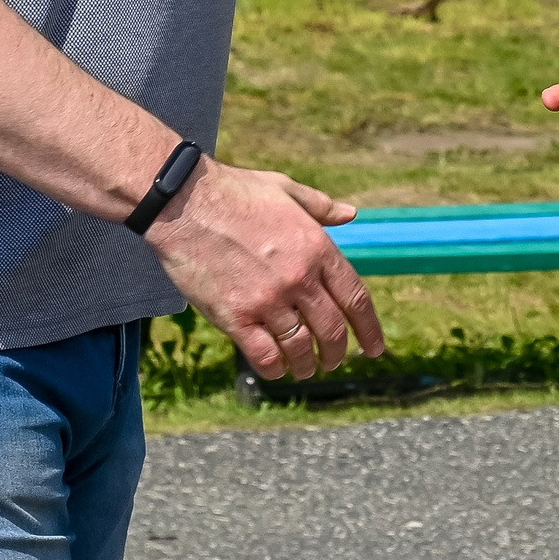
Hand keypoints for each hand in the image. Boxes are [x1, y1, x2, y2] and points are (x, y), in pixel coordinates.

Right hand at [145, 160, 385, 379]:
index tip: (375, 348)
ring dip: (307, 365)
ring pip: (300, 347)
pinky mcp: (235, 316)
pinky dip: (275, 368)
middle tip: (334, 362)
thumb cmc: (234, 191)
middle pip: (333, 329)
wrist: (183, 202)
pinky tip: (276, 369)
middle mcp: (298, 277)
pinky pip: (264, 355)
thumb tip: (351, 214)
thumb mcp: (285, 189)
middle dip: (338, 353)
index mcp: (317, 247)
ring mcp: (267, 299)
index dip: (370, 329)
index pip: (356, 298)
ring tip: (305, 370)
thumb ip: (321, 207)